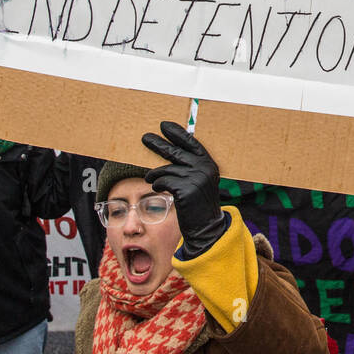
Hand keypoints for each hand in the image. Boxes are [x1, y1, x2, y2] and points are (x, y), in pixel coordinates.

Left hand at [142, 121, 226, 257]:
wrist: (206, 228)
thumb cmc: (199, 205)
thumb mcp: (200, 181)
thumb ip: (191, 167)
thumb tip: (171, 150)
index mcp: (209, 164)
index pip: (192, 143)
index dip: (178, 133)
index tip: (164, 125)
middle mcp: (204, 168)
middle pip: (176, 152)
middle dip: (158, 144)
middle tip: (144, 137)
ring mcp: (195, 179)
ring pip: (166, 169)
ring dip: (155, 174)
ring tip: (149, 177)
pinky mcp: (185, 190)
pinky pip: (163, 181)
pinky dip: (157, 184)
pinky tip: (157, 187)